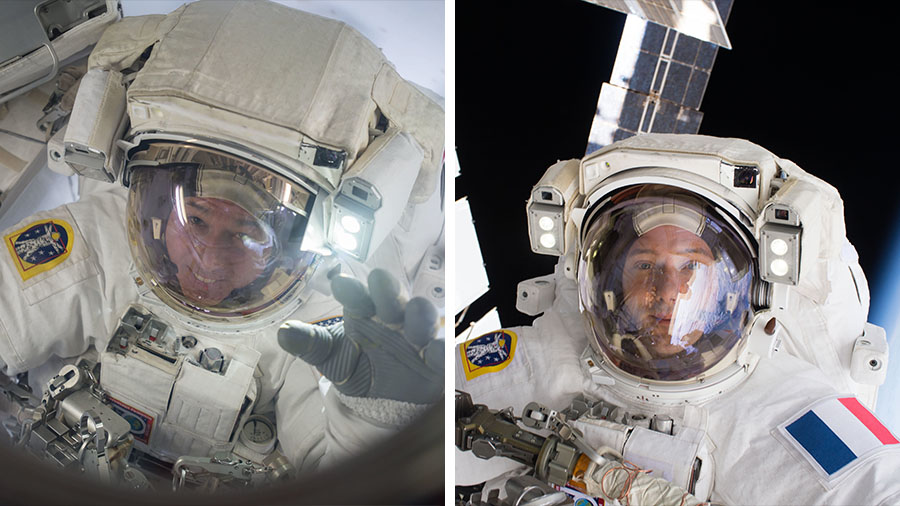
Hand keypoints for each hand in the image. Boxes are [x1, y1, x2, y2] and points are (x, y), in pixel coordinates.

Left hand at [278, 269, 442, 403]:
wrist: (381, 398)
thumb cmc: (358, 365)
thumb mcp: (330, 357)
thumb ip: (309, 344)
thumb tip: (282, 331)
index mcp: (365, 311)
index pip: (357, 294)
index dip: (351, 289)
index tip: (339, 284)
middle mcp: (392, 316)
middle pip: (392, 296)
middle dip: (387, 288)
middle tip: (379, 281)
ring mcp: (416, 334)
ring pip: (421, 315)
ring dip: (417, 312)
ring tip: (409, 312)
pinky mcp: (434, 358)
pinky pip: (441, 350)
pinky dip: (438, 347)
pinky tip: (431, 348)